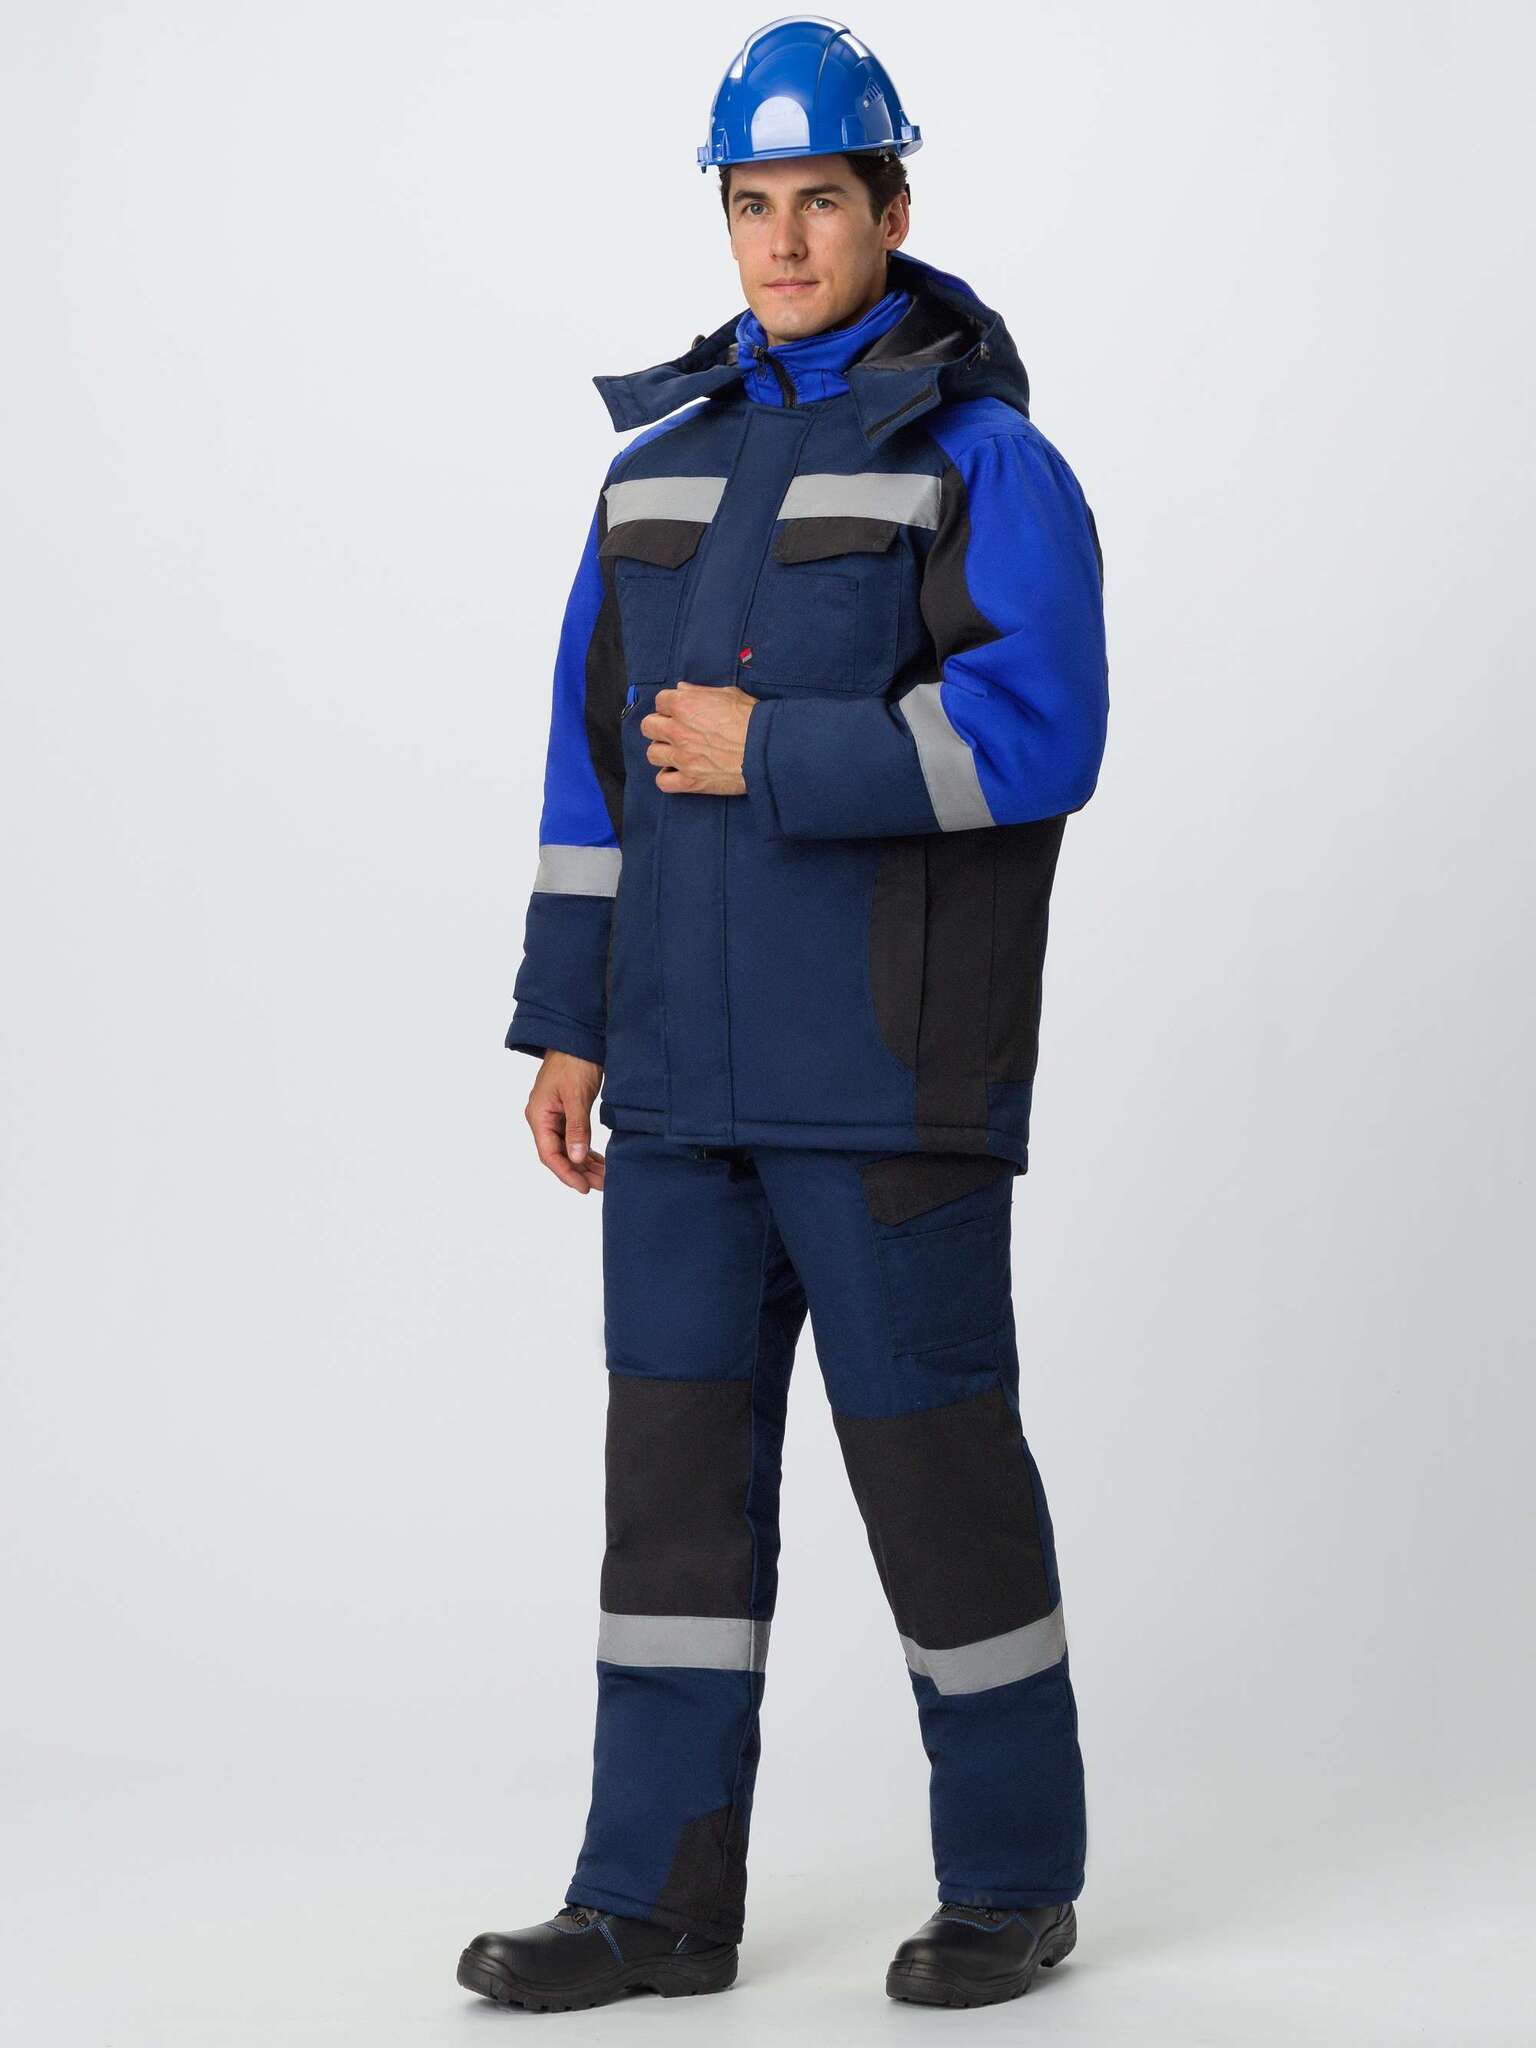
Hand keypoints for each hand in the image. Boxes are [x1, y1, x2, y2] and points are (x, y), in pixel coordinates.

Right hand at [525, 1051, 605, 1191]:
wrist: (577, 1036)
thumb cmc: (574, 1061)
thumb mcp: (577, 1096)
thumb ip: (577, 1128)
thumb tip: (576, 1158)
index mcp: (539, 1115)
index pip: (550, 1154)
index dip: (567, 1173)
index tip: (584, 1188)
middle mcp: (542, 1118)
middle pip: (558, 1154)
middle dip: (579, 1172)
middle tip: (602, 1185)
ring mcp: (553, 1115)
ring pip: (567, 1148)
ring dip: (584, 1163)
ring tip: (604, 1178)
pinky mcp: (565, 1111)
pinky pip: (573, 1137)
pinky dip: (585, 1150)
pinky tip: (598, 1161)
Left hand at [642, 682, 756, 795]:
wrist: (766, 748)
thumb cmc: (752, 719)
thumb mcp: (728, 694)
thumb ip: (700, 692)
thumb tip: (683, 689)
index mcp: (685, 705)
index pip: (660, 701)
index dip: (669, 706)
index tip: (677, 711)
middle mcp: (678, 730)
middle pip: (648, 726)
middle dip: (659, 727)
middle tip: (673, 731)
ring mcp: (682, 757)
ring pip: (652, 753)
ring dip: (662, 752)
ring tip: (675, 752)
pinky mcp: (690, 781)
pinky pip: (663, 782)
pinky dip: (667, 778)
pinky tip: (678, 772)